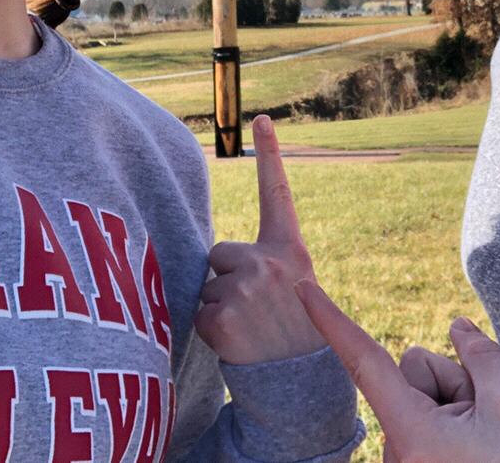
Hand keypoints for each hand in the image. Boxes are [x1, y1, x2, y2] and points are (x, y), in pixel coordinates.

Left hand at [194, 115, 326, 364]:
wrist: (300, 383)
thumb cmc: (293, 330)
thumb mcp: (295, 286)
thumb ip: (263, 262)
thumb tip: (214, 260)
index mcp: (290, 250)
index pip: (277, 193)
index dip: (269, 152)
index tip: (261, 116)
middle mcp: (269, 261)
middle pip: (219, 253)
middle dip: (227, 278)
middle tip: (256, 309)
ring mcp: (246, 289)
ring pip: (206, 287)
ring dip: (219, 308)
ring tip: (249, 329)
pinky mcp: (223, 317)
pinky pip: (199, 315)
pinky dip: (211, 333)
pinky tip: (237, 344)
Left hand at [297, 280, 499, 462]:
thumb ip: (481, 354)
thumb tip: (458, 327)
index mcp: (410, 433)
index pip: (364, 361)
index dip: (332, 320)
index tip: (301, 289)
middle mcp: (399, 452)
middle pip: (413, 372)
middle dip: (451, 378)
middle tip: (491, 415)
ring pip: (427, 398)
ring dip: (461, 404)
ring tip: (494, 439)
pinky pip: (433, 422)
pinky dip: (459, 423)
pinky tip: (488, 449)